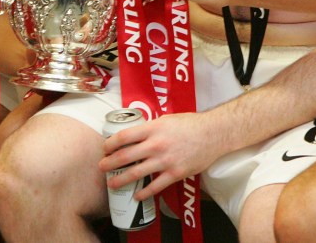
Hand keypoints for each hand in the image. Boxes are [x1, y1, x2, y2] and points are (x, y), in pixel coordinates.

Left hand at [99, 113, 225, 200]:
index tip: (105, 148)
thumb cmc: (190, 124)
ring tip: (112, 183)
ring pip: (136, 173)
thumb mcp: (166, 119)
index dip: (110, 143)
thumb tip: (136, 134)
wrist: (213, 133)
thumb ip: (151, 127)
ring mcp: (165, 160)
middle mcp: (156, 144)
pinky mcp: (175, 173)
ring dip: (121, 179)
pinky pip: (155, 186)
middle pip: (125, 156)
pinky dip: (144, 193)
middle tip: (101, 167)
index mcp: (153, 128)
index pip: (124, 136)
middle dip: (110, 163)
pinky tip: (136, 196)